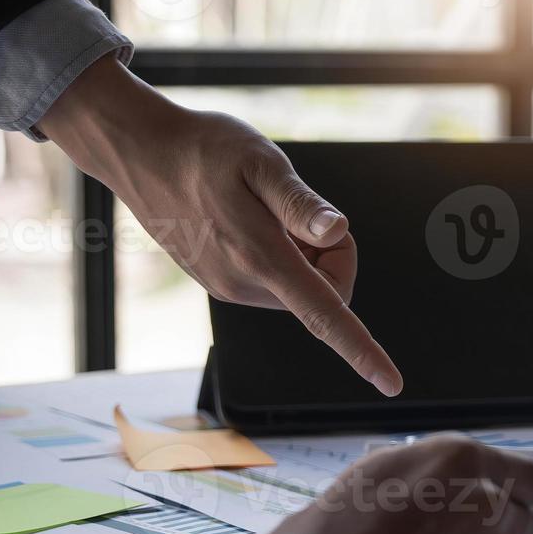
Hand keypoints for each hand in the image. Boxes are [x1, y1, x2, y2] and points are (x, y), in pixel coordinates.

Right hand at [38, 57, 401, 394]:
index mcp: (262, 259)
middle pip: (326, 291)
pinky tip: (244, 218)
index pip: (326, 315)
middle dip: (330, 253)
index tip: (392, 385)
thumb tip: (336, 233)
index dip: (364, 351)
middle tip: (297, 209)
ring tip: (262, 209)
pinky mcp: (220, 284)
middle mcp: (245, 286)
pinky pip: (274, 281)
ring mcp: (230, 289)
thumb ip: (300, 204)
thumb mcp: (261, 162)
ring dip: (302, 253)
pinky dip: (279, 254)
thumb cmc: (205, 149)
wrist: (140, 152)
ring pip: (301, 286)